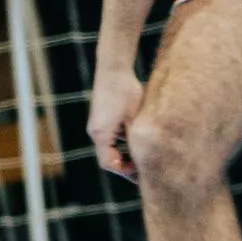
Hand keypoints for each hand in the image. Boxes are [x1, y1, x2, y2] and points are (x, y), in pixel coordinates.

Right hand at [85, 58, 146, 182]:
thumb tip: (147, 159)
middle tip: (146, 171)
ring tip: (144, 159)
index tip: (143, 173)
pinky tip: (137, 143)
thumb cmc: (126, 90)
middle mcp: (95, 131)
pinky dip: (122, 145)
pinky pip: (110, 139)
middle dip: (126, 166)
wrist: (114, 67)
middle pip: (108, 158)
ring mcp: (96, 125)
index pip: (108, 164)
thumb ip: (136, 139)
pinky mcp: (101, 119)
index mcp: (100, 133)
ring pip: (109, 149)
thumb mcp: (135, 117)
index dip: (125, 173)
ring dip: (124, 155)